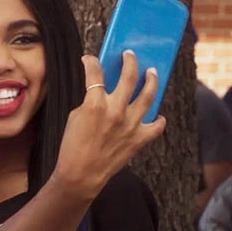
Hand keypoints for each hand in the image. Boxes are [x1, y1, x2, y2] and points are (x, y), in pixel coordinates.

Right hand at [53, 52, 164, 200]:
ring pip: (148, 95)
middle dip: (130, 61)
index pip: (95, 74)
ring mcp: (130, 125)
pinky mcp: (138, 140)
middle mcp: (116, 111)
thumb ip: (89, 101)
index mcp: (95, 104)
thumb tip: (99, 92)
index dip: (91, 62)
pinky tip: (157, 115)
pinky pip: (156, 126)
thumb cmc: (73, 147)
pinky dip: (158, 120)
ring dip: (152, 80)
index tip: (90, 59)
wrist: (81, 175)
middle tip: (130, 55)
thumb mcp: (75, 117)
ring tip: (152, 73)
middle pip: (129, 77)